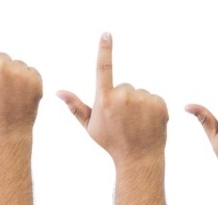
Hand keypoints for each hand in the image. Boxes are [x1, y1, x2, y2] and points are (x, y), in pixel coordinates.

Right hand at [0, 45, 40, 137]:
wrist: (4, 132)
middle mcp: (0, 65)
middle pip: (1, 57)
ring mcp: (19, 72)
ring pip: (16, 63)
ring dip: (14, 76)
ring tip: (8, 95)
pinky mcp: (34, 79)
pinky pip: (31, 71)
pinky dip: (27, 82)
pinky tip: (20, 96)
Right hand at [56, 33, 166, 162]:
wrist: (139, 158)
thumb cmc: (111, 143)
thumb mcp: (90, 126)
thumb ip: (75, 106)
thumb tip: (59, 91)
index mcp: (104, 100)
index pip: (103, 68)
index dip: (105, 50)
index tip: (106, 34)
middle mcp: (123, 96)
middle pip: (123, 87)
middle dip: (123, 99)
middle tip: (124, 120)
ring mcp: (142, 99)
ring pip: (138, 93)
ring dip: (138, 105)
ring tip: (136, 123)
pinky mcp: (158, 104)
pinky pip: (153, 99)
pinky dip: (152, 108)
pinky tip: (148, 122)